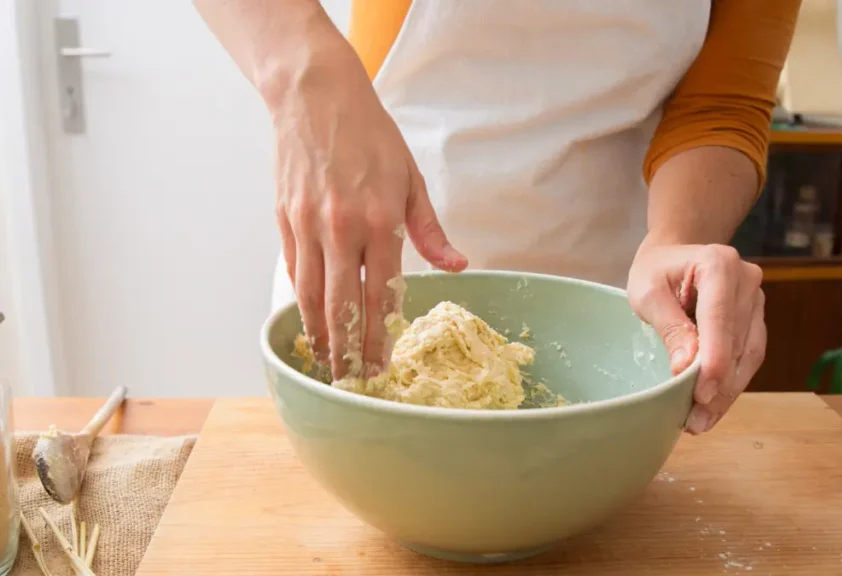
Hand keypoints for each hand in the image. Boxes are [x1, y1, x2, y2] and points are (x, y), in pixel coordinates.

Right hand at [272, 58, 466, 380]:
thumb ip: (430, 231)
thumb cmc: (370, 135)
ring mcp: (308, 225)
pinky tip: (308, 321)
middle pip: (342, 305)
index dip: (380, 336)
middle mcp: (341, 228)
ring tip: (327, 363)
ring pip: (310, 295)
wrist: (316, 96)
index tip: (382, 366)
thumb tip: (456, 266)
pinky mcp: (284, 219)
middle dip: (348, 350)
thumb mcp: (410, 179)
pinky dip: (300, 300)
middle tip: (351, 382)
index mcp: (380, 220)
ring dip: (319, 334)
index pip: (380, 293)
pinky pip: (292, 269)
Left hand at [627, 239, 764, 433]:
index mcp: (718, 263)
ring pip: (748, 355)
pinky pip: (749, 356)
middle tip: (695, 421)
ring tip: (702, 421)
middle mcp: (746, 279)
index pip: (720, 318)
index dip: (714, 359)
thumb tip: (687, 367)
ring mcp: (756, 300)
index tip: (702, 394)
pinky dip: (732, 383)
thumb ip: (669, 326)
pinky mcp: (755, 319)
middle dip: (718, 385)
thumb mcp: (647, 292)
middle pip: (737, 341)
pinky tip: (714, 406)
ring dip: (727, 392)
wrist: (673, 255)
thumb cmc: (656, 271)